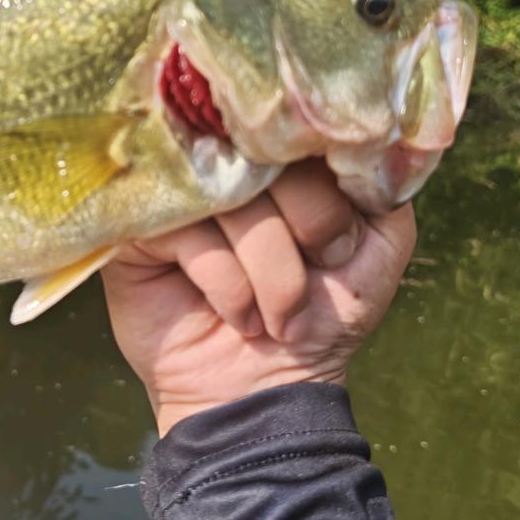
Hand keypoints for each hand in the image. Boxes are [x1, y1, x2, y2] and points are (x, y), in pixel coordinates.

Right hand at [101, 158, 415, 435]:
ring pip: (233, 199)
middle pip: (270, 157)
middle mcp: (226, 158)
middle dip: (309, 229)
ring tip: (273, 318)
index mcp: (279, 153)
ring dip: (272, 275)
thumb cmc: (320, 315)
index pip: (305, 129)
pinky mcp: (139, 226)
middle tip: (313, 283)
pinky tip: (235, 315)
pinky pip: (190, 233)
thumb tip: (365, 136)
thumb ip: (380, 183)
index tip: (339, 251)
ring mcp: (180, 188)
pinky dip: (228, 285)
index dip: (329, 195)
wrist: (266, 390)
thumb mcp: (376, 247)